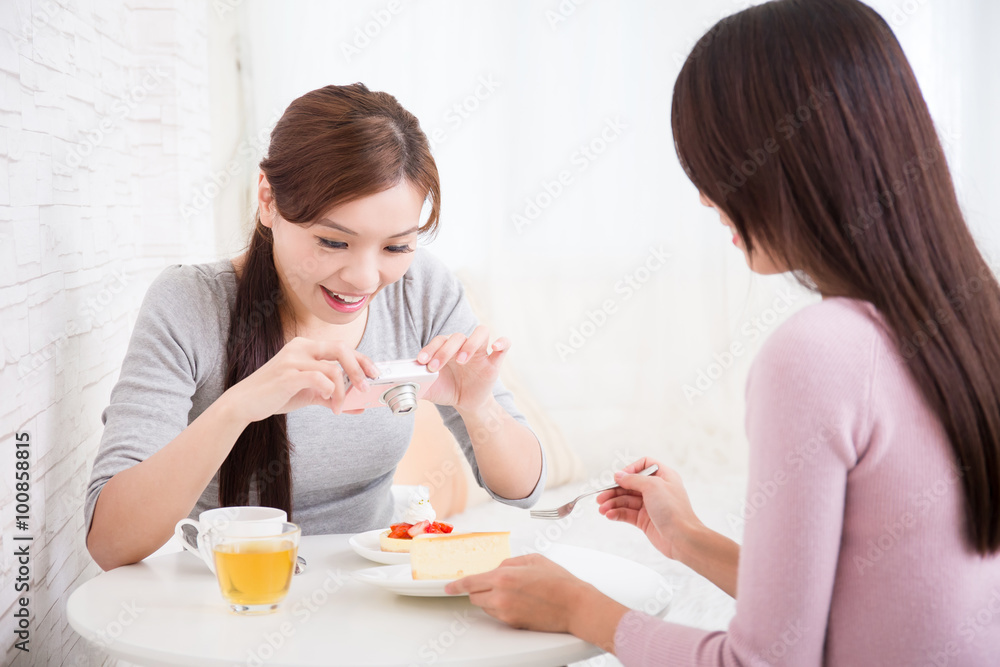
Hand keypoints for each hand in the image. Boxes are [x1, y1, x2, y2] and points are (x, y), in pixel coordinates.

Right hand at [221, 337, 380, 423]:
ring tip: (339, 407)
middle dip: (359, 369)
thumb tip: (357, 406)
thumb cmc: (277, 394)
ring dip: (342, 391)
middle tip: (365, 388)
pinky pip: (318, 378)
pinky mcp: (287, 375)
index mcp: (307, 346)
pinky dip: (329, 391)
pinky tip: (327, 402)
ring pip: (332, 369)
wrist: (244, 403)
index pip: (342, 347)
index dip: (362, 360)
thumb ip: (332, 397)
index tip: (374, 373)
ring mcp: (293, 359)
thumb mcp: (309, 393)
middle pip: (341, 349)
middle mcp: (301, 347)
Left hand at [417, 325, 508, 411]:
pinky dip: (503, 342)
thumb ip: (415, 384)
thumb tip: (397, 386)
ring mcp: (480, 352)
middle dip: (445, 350)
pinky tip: (496, 347)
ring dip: (469, 344)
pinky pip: (504, 346)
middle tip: (435, 367)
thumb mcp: (430, 388)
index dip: (430, 348)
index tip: (422, 362)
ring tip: (461, 360)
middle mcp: (464, 346)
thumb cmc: (448, 390)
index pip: (440, 339)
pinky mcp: (494, 362)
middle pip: (458, 336)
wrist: (466, 404)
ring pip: (480, 333)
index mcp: (448, 349)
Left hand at [444, 554, 589, 631]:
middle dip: (477, 589)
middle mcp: (500, 596)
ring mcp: (506, 612)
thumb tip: (497, 568)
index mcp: (503, 576)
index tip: (448, 587)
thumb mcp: (532, 559)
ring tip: (513, 592)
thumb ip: (509, 562)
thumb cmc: (558, 581)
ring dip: (490, 599)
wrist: (575, 606)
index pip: (470, 582)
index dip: (456, 585)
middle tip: (492, 584)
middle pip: (474, 596)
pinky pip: (497, 615)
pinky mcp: (513, 624)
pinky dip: (501, 607)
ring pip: (485, 606)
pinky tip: (519, 601)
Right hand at [597, 457, 701, 560]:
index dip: (630, 469)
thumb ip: (633, 480)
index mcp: (663, 476)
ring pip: (627, 501)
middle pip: (630, 485)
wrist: (682, 538)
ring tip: (602, 509)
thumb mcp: (652, 486)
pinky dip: (617, 514)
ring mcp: (650, 505)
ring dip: (613, 504)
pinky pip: (627, 514)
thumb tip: (619, 476)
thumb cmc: (674, 510)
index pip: (644, 465)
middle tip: (600, 497)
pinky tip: (609, 515)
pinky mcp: (645, 520)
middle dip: (614, 490)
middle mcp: (656, 490)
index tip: (620, 477)